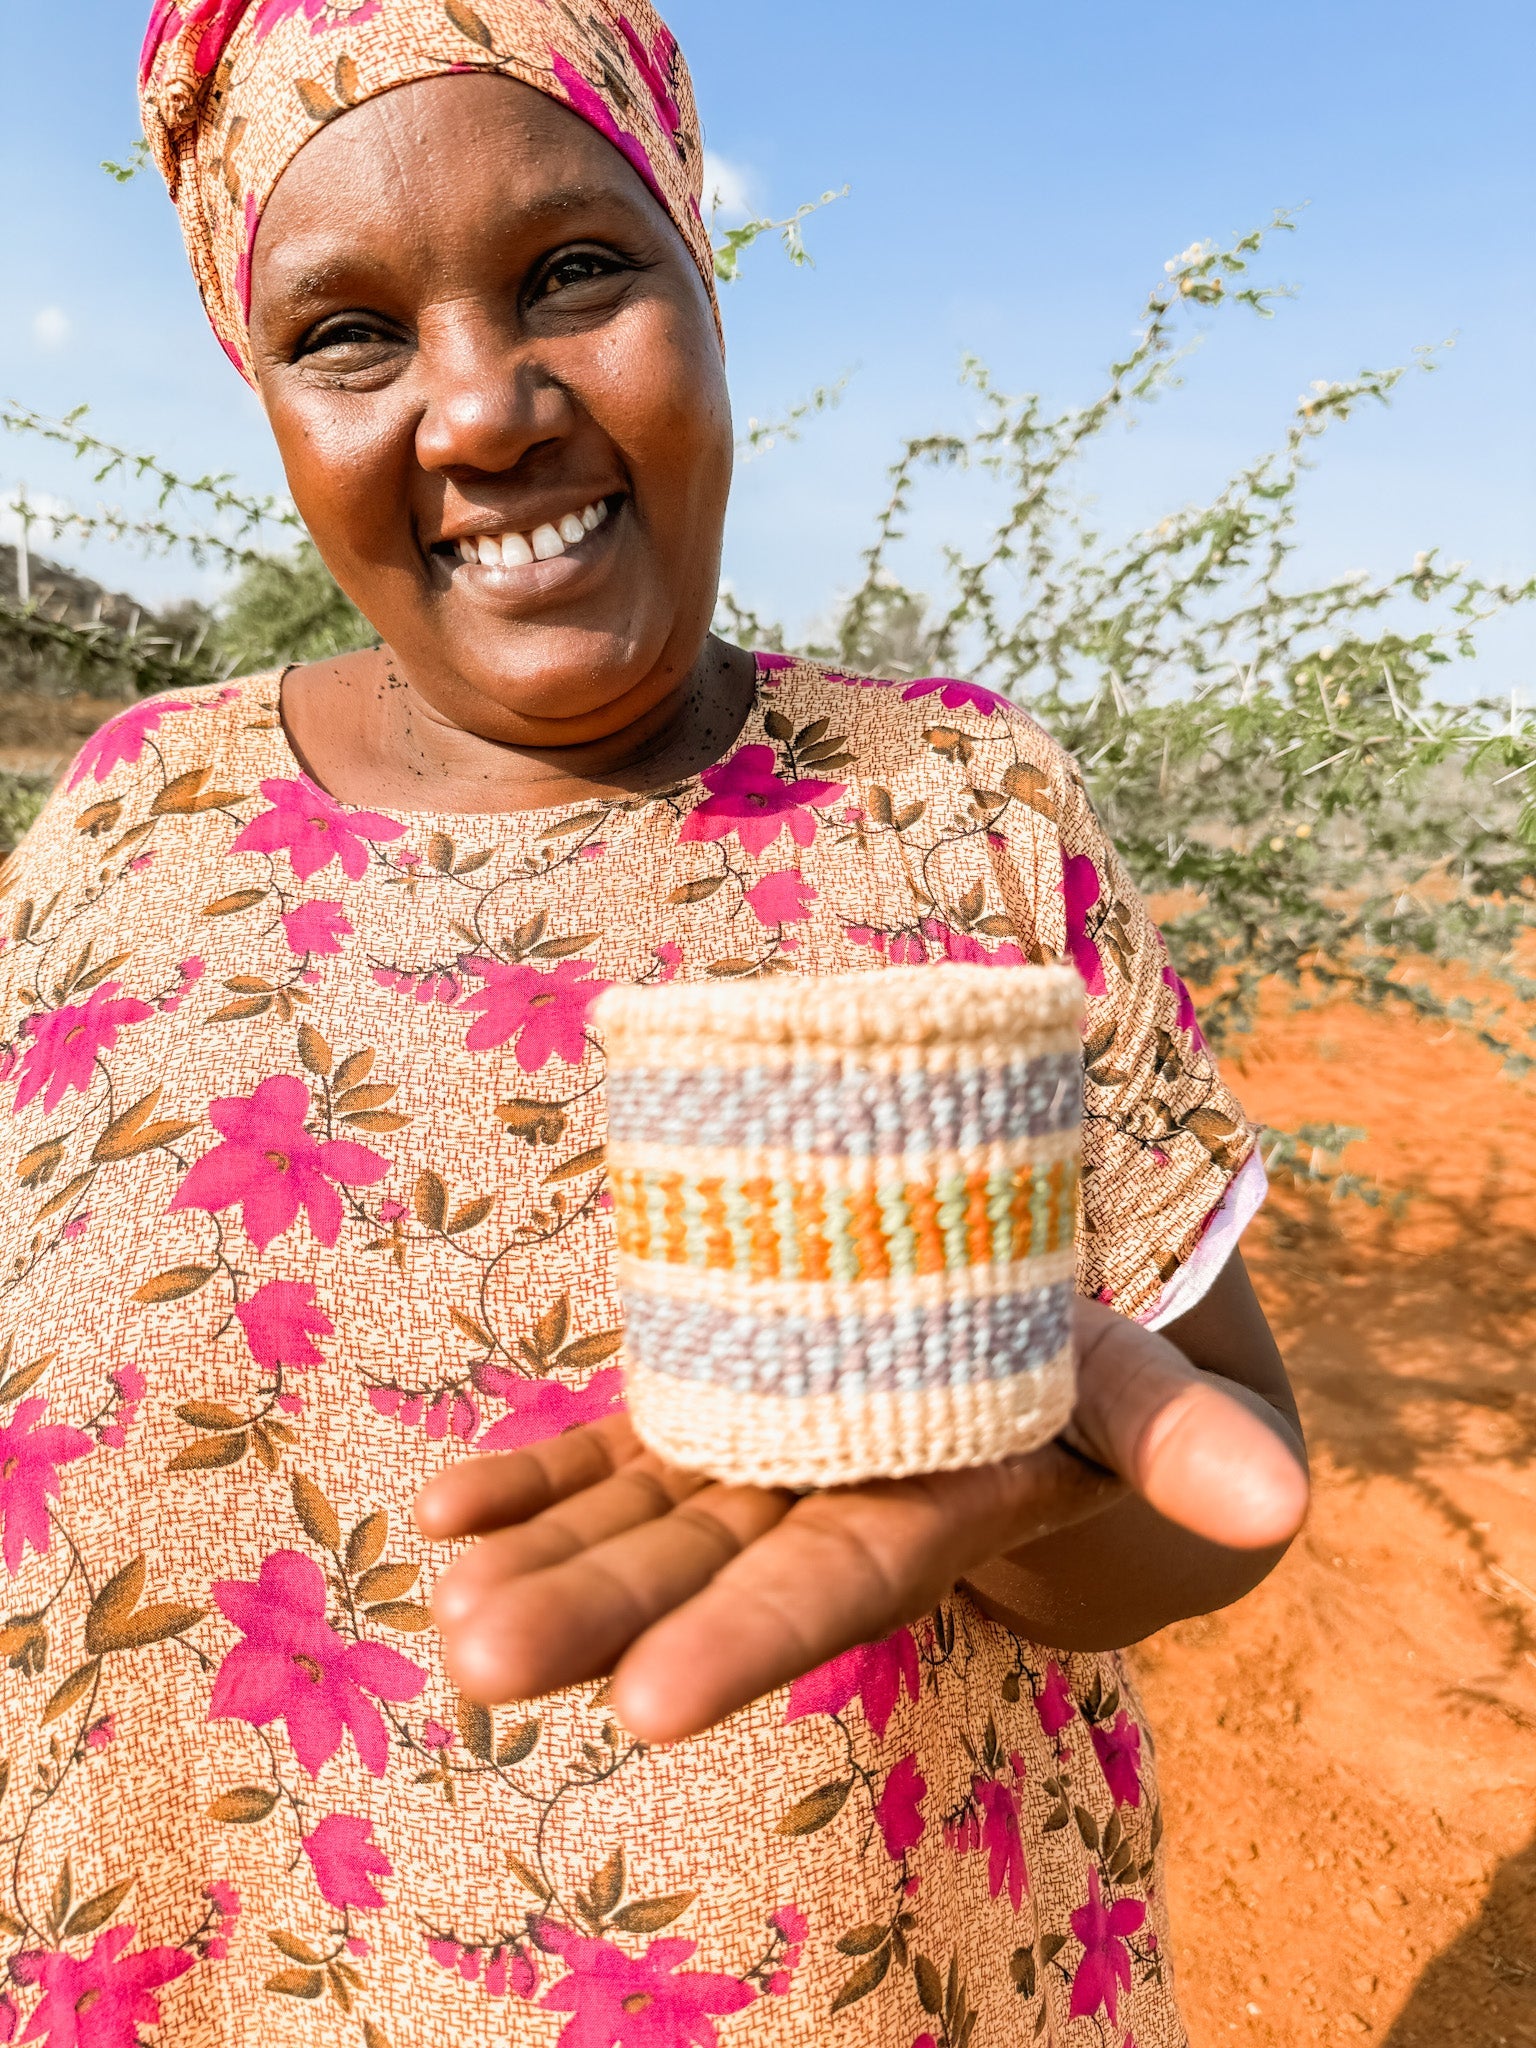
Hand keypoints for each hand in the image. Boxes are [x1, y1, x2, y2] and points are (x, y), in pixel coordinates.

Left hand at [414, 1297, 1307, 1742]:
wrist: (1008, 1335)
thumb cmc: (1084, 1370)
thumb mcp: (1134, 1386)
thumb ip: (1186, 1438)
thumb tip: (1280, 1505)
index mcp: (920, 1515)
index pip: (831, 1591)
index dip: (749, 1639)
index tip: (650, 1704)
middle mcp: (815, 1508)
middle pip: (698, 1572)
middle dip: (597, 1618)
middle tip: (483, 1663)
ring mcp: (746, 1465)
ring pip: (634, 1524)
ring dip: (539, 1560)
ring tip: (445, 1610)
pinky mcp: (701, 1416)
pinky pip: (608, 1453)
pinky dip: (532, 1479)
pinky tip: (445, 1508)